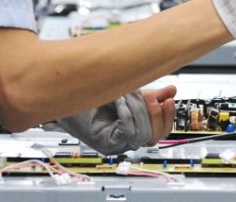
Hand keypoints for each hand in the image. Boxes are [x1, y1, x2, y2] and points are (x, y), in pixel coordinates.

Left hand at [53, 86, 177, 153]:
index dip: (167, 117)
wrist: (63, 90)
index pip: (160, 133)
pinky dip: (127, 114)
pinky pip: (127, 132)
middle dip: (155, 113)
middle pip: (154, 137)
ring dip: (139, 111)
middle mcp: (123, 141)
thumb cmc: (89, 92)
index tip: (170, 98)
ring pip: (142, 135)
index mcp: (130, 129)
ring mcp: (114, 144)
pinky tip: (119, 102)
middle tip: (151, 95)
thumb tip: (172, 90)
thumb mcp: (126, 92)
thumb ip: (149, 94)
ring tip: (128, 95)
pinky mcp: (104, 143)